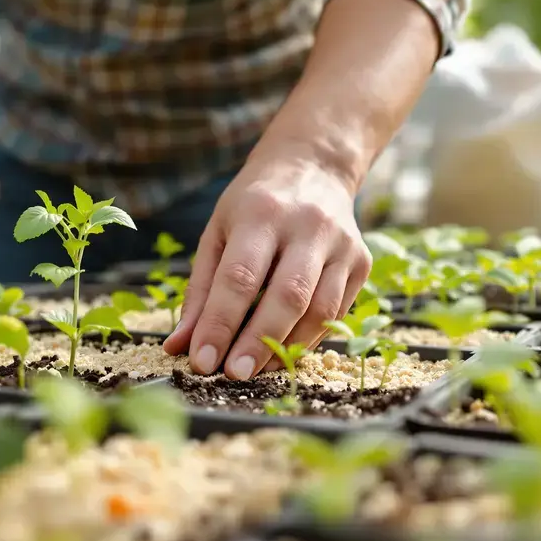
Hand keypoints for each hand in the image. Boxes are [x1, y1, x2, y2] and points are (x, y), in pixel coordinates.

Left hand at [163, 151, 371, 379]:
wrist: (314, 166)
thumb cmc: (254, 205)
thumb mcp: (218, 233)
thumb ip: (199, 292)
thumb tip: (178, 347)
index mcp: (262, 213)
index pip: (239, 277)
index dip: (220, 324)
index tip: (202, 361)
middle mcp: (308, 226)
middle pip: (287, 295)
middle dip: (258, 342)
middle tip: (233, 375)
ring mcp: (341, 244)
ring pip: (319, 309)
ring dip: (286, 348)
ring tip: (255, 371)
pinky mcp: (361, 261)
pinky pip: (335, 312)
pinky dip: (307, 339)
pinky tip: (282, 353)